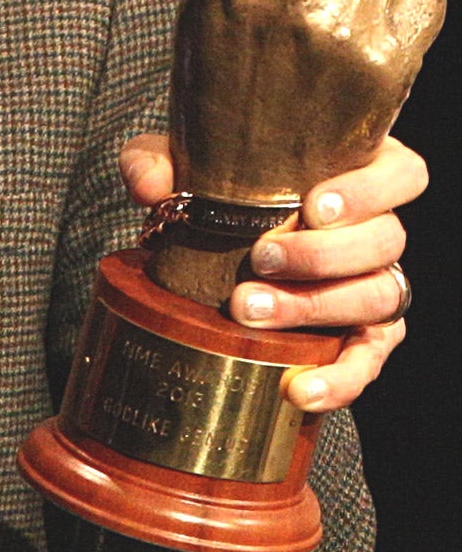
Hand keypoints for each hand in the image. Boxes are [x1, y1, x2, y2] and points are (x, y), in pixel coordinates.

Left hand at [121, 130, 425, 412]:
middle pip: (385, 241)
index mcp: (356, 174)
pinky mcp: (361, 337)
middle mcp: (376, 231)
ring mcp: (374, 285)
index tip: (313, 207)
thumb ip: (156, 163)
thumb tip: (151, 188)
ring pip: (377, 296)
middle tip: (261, 260)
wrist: (207, 249)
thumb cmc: (212, 192)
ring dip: (316, 307)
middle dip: (322, 255)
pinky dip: (339, 377)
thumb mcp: (179, 169)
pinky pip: (367, 361)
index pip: (401, 175)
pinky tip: (298, 388)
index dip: (370, 191)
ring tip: (250, 311)